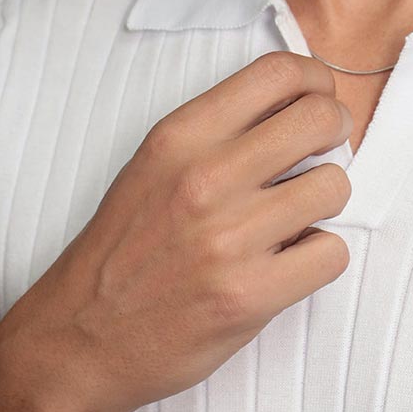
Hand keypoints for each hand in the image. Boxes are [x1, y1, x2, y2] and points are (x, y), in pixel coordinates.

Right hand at [0, 52, 352, 411]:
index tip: (318, 100)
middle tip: (323, 155)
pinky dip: (318, 258)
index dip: (316, 81)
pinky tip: (287, 262)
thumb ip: (220, 129)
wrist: (77, 340)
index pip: (279, 72)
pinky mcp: (249, 296)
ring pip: (334, 187)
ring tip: (294, 219)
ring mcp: (229, 239)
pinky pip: (332, 253)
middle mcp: (205, 179)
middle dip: (335, 134)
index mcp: (181, 137)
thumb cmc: (124, 249)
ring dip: (324, 204)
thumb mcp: (156, 164)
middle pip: (320, 119)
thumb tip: (301, 102)